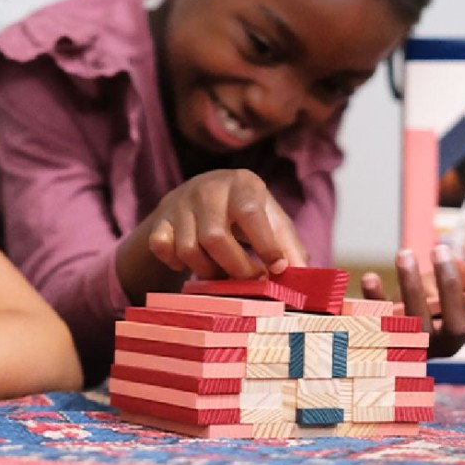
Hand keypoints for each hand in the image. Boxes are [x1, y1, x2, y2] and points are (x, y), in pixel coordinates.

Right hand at [146, 169, 307, 279]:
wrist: (200, 194)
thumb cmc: (245, 212)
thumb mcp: (272, 220)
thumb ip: (289, 246)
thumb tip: (304, 278)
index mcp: (241, 183)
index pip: (250, 212)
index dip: (264, 244)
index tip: (276, 269)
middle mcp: (207, 188)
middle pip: (215, 237)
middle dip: (236, 268)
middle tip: (251, 281)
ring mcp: (179, 204)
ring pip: (188, 249)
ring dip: (208, 271)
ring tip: (224, 274)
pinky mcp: (159, 220)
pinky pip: (162, 249)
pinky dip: (176, 264)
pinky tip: (192, 265)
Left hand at [361, 245, 464, 357]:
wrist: (406, 309)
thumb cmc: (443, 292)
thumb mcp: (463, 280)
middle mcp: (448, 342)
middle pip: (455, 326)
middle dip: (450, 288)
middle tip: (440, 250)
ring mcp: (417, 342)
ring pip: (416, 324)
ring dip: (410, 287)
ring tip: (405, 254)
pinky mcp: (387, 334)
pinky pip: (378, 321)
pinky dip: (373, 300)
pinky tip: (370, 277)